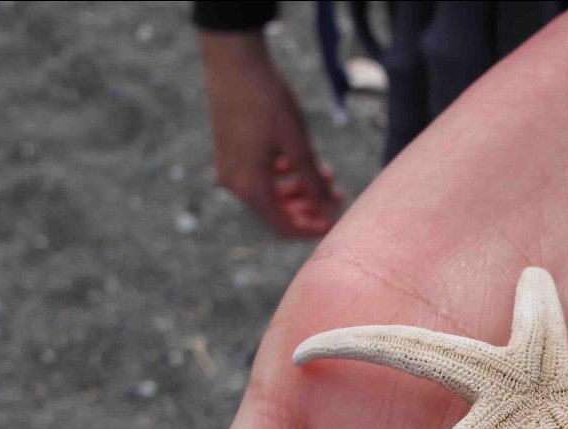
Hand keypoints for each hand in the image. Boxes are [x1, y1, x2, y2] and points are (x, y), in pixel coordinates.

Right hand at [199, 32, 343, 237]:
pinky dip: (284, 175)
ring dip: (300, 189)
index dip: (313, 229)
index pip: (284, 227)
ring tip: (327, 173)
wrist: (233, 60)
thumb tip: (330, 215)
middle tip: (337, 194)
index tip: (337, 222)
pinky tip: (302, 160)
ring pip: (271, 194)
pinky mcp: (230, 153)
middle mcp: (234, 183)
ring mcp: (230, 168)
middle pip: (278, 213)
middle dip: (310, 207)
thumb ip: (313, 184)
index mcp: (249, 186)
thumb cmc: (267, 100)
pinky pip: (261, 177)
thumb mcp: (298, 145)